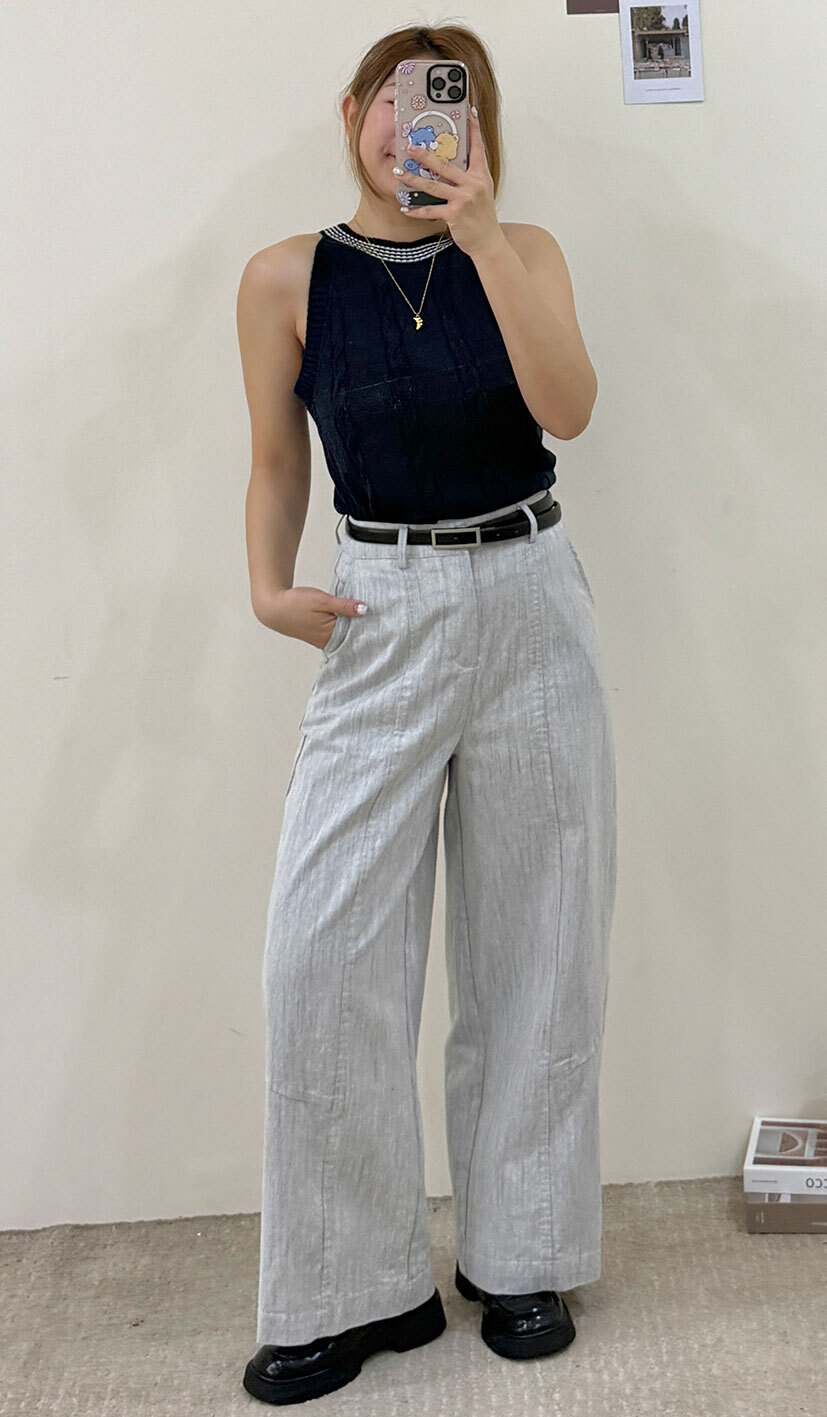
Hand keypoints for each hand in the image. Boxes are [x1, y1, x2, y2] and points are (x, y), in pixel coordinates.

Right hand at [267, 585, 366, 649]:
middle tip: (368, 611)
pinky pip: (334, 632)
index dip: (366, 623)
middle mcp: (326, 641)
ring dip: (349, 623)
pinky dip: (340, 624)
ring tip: (356, 612)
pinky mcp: (317, 636)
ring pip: (342, 633)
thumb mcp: (322, 600)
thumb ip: (344, 606)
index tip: (374, 615)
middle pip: (350, 635)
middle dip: (359, 624)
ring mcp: (321, 640)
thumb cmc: (295, 603)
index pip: (356, 633)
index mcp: (330, 635)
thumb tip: (364, 610)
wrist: (273, 607)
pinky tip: (342, 616)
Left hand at [394, 108, 503, 259]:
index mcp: (480, 175)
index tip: (468, 112)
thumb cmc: (482, 217)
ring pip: (433, 186)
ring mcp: (464, 199)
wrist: (488, 242)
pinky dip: (416, 210)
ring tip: (399, 171)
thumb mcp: (481, 192)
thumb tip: (449, 164)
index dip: (472, 129)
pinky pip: (431, 210)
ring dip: (413, 179)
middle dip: (425, 155)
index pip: (477, 147)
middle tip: (409, 146)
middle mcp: (473, 184)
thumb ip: (469, 177)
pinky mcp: (455, 214)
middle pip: (445, 164)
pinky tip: (405, 207)